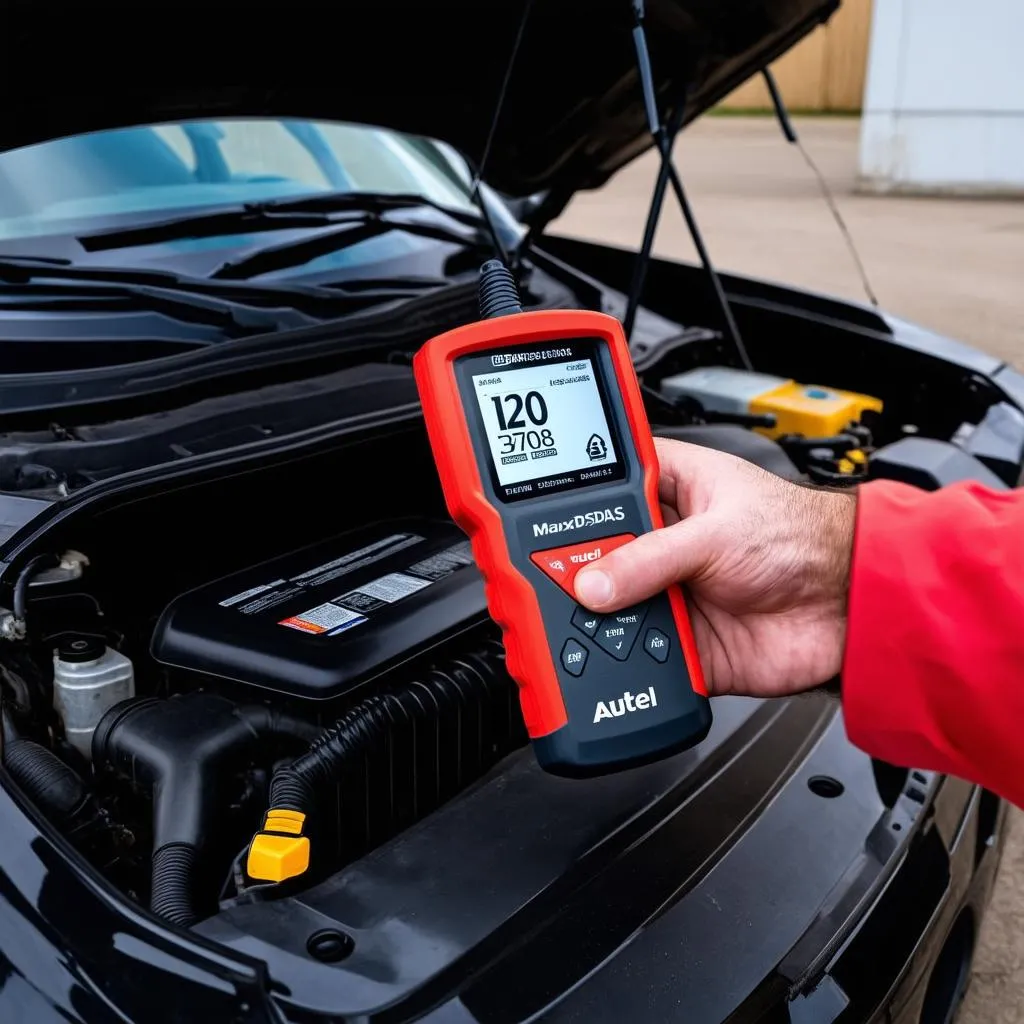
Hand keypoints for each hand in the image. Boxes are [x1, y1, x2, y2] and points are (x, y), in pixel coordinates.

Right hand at [573, 438, 855, 697]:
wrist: (849, 606)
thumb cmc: (800, 538)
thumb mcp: (717, 533)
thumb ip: (652, 558)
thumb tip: (596, 583)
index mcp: (665, 491)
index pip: (599, 492)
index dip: (566, 507)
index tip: (534, 527)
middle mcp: (659, 543)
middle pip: (594, 557)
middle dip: (571, 573)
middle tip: (548, 584)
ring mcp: (667, 594)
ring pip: (609, 611)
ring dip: (596, 622)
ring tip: (578, 624)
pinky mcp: (680, 644)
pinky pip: (637, 659)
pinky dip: (623, 665)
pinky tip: (612, 659)